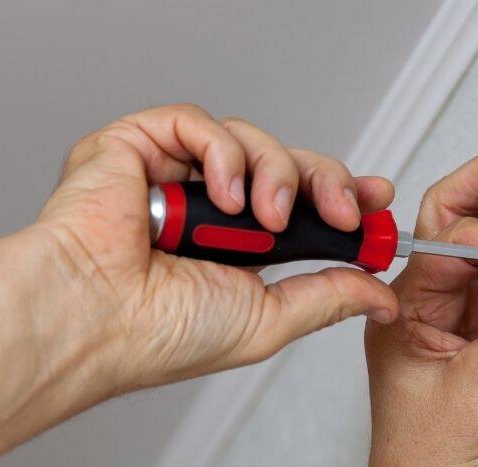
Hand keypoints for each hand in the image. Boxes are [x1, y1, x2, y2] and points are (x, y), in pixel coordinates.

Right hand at [37, 103, 398, 388]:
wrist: (96, 320)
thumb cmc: (160, 333)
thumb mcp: (270, 320)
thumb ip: (329, 298)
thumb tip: (380, 297)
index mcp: (239, 249)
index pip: (303, 205)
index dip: (345, 195)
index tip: (380, 200)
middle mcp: (210, 209)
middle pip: (287, 165)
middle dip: (327, 182)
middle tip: (345, 210)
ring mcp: (172, 175)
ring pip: (250, 141)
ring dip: (274, 175)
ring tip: (264, 219)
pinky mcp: (135, 146)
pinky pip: (197, 123)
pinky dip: (222, 154)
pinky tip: (222, 196)